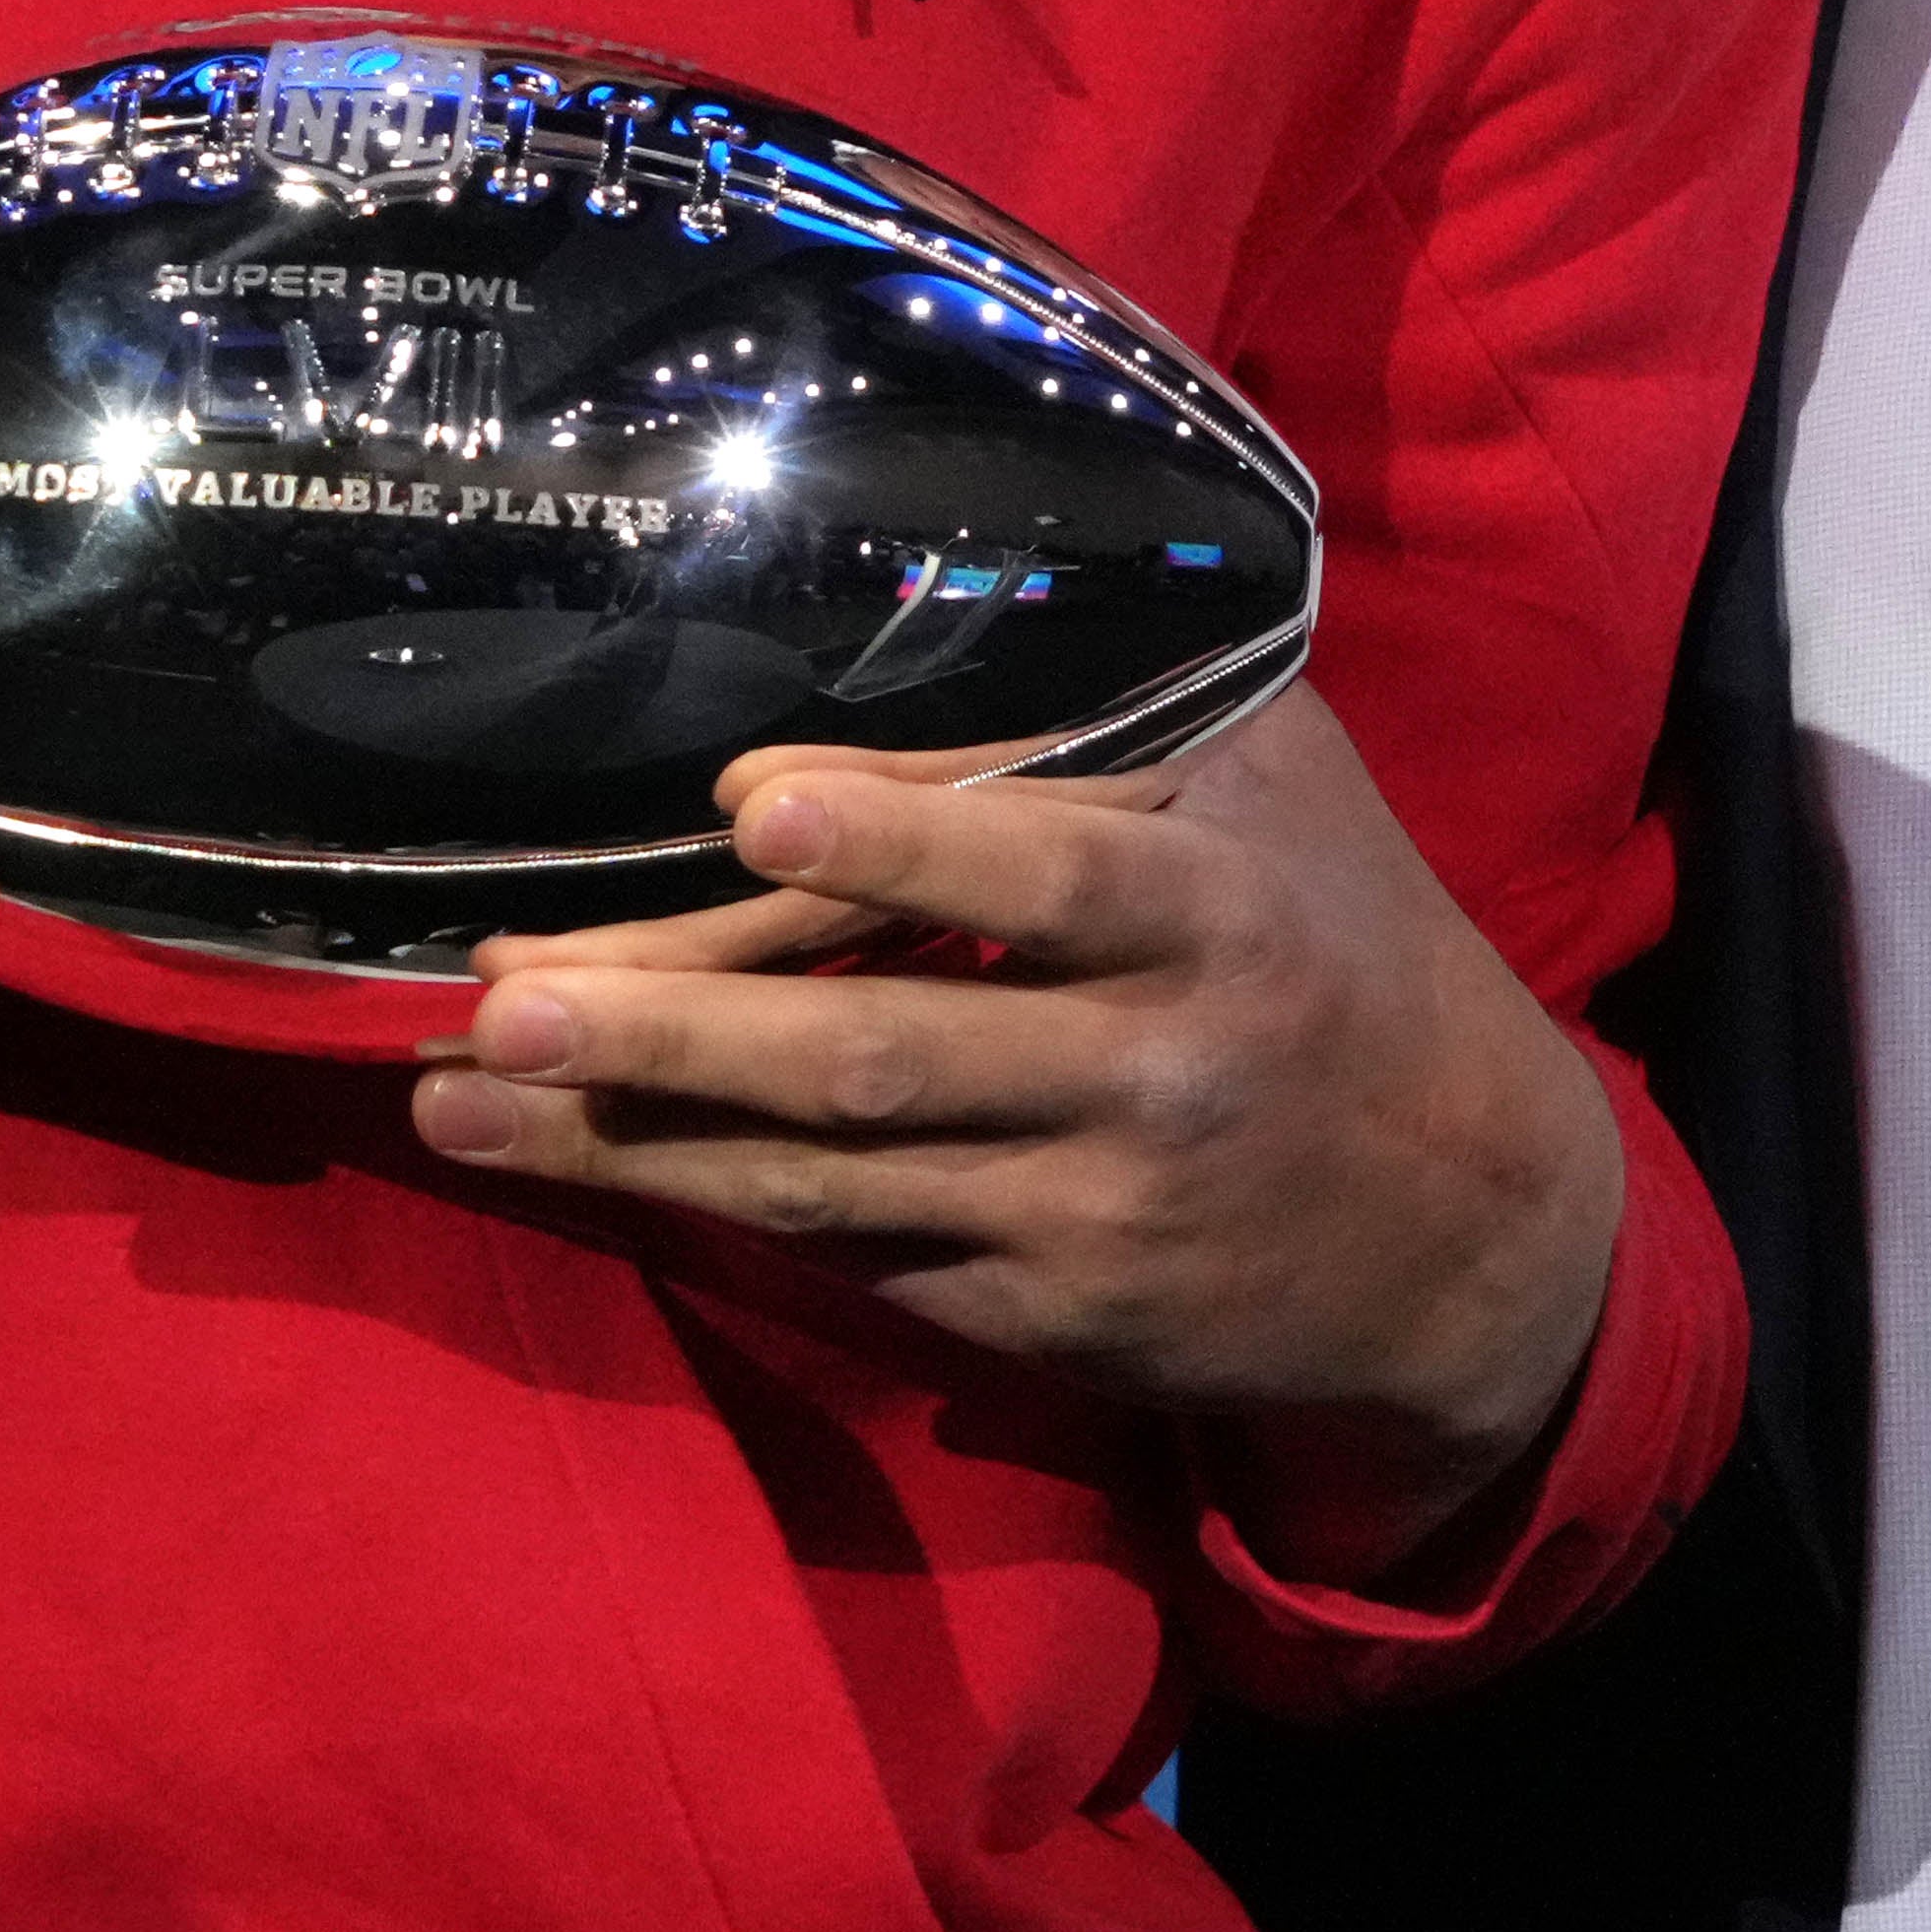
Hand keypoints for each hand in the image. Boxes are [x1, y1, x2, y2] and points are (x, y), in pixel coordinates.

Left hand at [412, 687, 1624, 1573]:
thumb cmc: (1343, 945)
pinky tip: (578, 1168)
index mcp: (1223, 911)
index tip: (745, 807)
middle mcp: (1155, 1069)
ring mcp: (1094, 1207)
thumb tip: (893, 618)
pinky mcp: (1052, 1313)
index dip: (903, 841)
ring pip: (832, 1174)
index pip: (1054, 870)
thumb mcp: (1283, 793)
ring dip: (634, 1136)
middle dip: (677, 1028)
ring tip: (460, 1097)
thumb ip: (1115, 721)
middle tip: (500, 998)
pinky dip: (708, 1207)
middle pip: (887, 1046)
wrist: (1470, 1230)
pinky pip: (855, 1253)